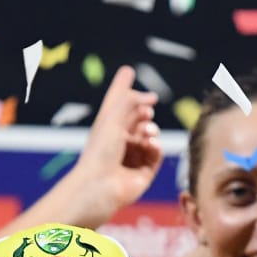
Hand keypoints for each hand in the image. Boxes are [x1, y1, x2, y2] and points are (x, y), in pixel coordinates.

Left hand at [70, 65, 162, 212]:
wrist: (100, 185)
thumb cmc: (100, 151)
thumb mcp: (113, 117)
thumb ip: (131, 100)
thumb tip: (150, 97)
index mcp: (106, 127)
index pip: (116, 103)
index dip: (122, 87)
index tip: (127, 71)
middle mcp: (118, 141)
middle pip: (136, 118)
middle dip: (143, 112)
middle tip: (146, 111)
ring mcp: (131, 157)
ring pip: (149, 135)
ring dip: (151, 130)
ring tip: (146, 131)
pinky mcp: (144, 172)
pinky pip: (156, 153)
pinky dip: (156, 146)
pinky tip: (151, 144)